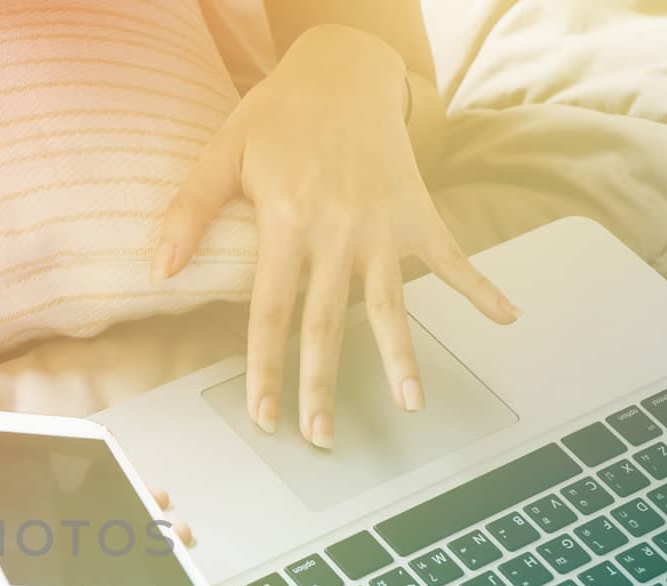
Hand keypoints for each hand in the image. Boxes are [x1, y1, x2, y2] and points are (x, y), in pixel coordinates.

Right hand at [0, 366, 194, 562]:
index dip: (48, 585)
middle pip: (41, 555)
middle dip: (102, 557)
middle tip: (162, 553)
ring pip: (56, 524)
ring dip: (112, 522)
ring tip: (168, 524)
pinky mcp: (1, 476)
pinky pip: (51, 486)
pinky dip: (94, 484)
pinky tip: (135, 485)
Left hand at [154, 25, 519, 448]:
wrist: (344, 67)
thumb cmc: (277, 115)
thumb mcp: (223, 152)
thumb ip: (190, 211)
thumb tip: (159, 270)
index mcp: (286, 222)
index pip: (272, 310)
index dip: (267, 367)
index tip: (265, 416)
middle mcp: (338, 231)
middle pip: (328, 323)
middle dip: (323, 384)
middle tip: (322, 437)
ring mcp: (383, 225)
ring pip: (390, 304)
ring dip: (402, 357)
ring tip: (413, 405)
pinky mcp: (418, 211)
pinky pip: (452, 256)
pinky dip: (480, 285)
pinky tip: (507, 318)